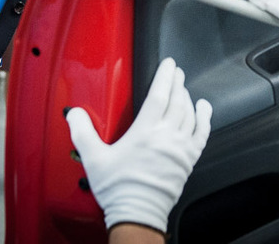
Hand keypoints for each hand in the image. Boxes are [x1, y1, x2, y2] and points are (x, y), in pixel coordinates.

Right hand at [66, 58, 211, 232]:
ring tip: (183, 88)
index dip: (164, 75)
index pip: (159, 94)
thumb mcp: (93, 159)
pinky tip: (203, 108)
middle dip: (177, 82)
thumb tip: (75, 114)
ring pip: (189, 113)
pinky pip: (202, 133)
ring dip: (187, 97)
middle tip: (176, 71)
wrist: (138, 214)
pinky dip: (204, 118)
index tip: (168, 64)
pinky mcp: (189, 159)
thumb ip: (83, 132)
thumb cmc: (118, 189)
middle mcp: (167, 136)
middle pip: (177, 100)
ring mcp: (181, 147)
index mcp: (145, 131)